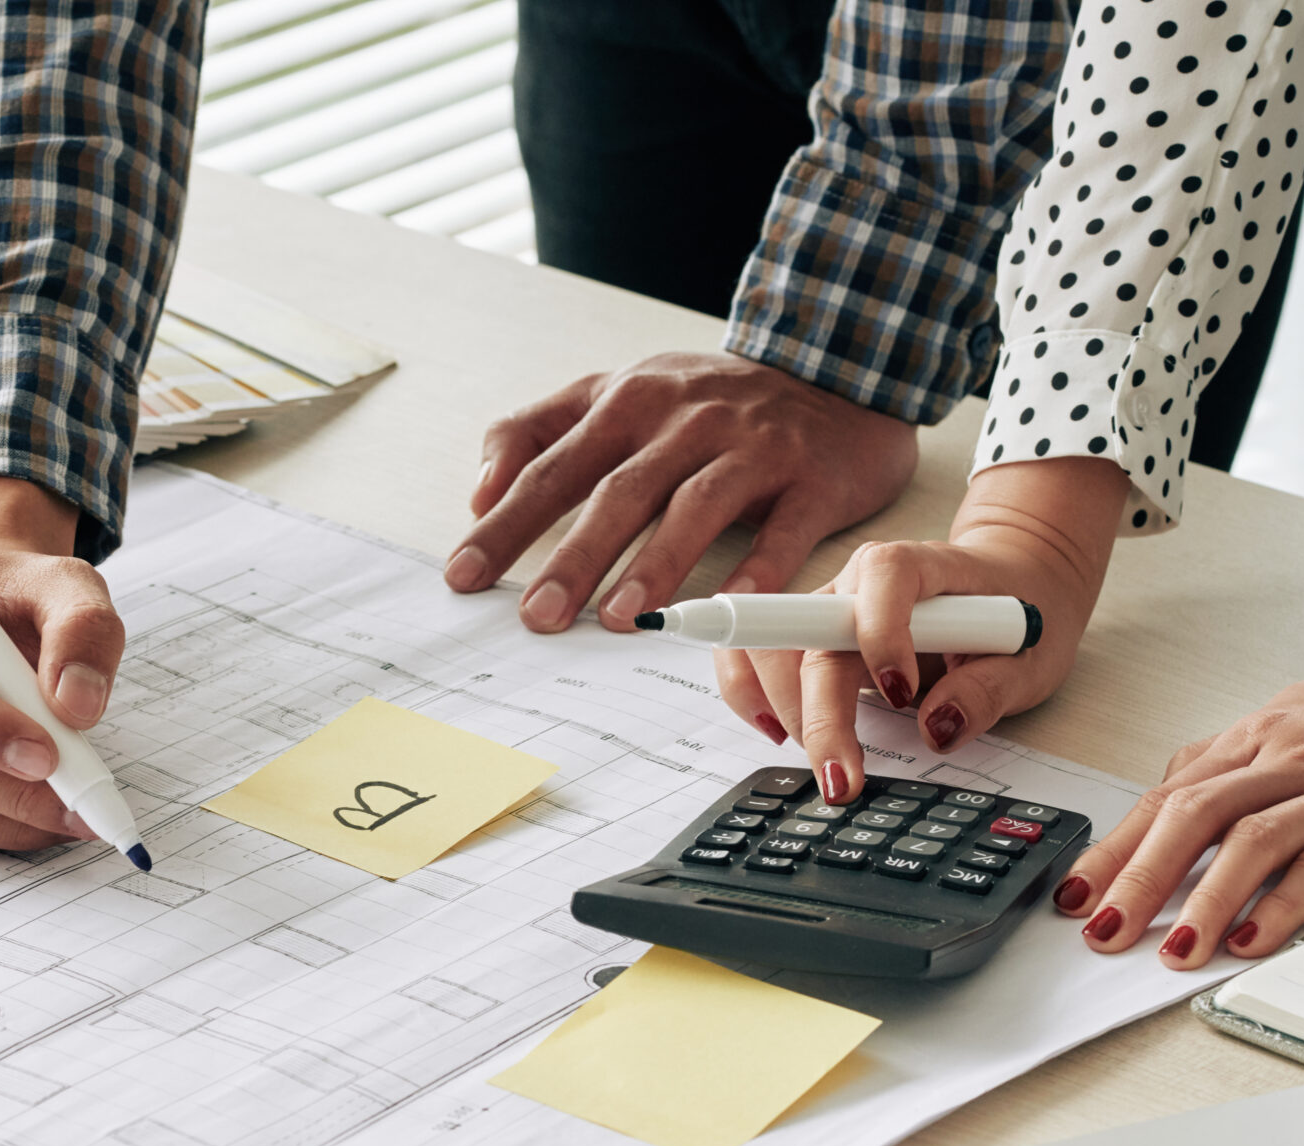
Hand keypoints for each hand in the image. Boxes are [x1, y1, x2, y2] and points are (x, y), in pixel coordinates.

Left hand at [444, 352, 915, 632]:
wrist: (839, 369)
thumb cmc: (711, 401)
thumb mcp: (618, 393)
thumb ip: (539, 431)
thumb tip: (479, 492)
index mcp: (628, 403)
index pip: (553, 468)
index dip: (506, 523)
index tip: (463, 575)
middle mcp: (686, 420)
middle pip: (619, 492)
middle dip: (574, 556)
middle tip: (539, 614)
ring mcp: (752, 446)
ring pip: (696, 507)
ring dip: (656, 565)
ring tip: (621, 618)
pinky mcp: (813, 477)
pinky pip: (785, 529)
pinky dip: (759, 569)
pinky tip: (729, 608)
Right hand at [718, 458, 1121, 801]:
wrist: (1010, 583)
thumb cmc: (1019, 611)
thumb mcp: (1032, 657)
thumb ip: (988, 690)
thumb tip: (936, 728)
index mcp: (919, 566)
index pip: (884, 580)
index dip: (882, 634)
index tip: (900, 695)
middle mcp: (857, 581)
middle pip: (810, 635)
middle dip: (818, 713)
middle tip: (841, 781)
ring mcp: (827, 609)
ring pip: (771, 647)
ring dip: (780, 709)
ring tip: (814, 762)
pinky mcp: (813, 638)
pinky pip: (760, 656)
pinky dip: (753, 693)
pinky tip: (775, 730)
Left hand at [1053, 651, 1303, 965]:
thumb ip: (1240, 760)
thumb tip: (1173, 800)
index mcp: (1265, 732)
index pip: (1170, 792)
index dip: (1118, 845)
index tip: (1079, 890)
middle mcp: (1295, 755)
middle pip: (1193, 815)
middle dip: (1138, 877)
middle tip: (1103, 929)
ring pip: (1251, 840)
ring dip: (1201, 900)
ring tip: (1170, 949)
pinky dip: (1282, 905)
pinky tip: (1252, 939)